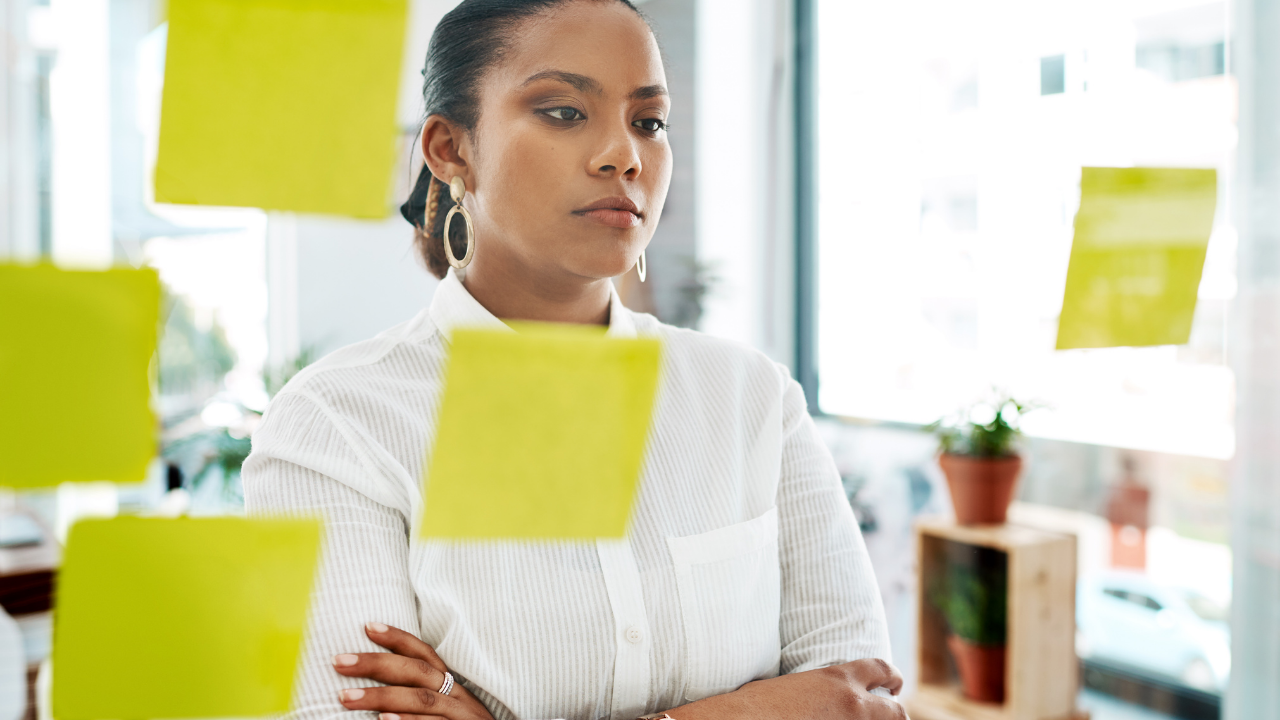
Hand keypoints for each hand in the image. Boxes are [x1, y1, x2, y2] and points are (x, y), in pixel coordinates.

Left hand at [333, 622, 495, 719]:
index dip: (398, 638)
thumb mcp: (446, 712)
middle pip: (419, 673)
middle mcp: (459, 698)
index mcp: (453, 687)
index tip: (367, 626)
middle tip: (339, 662)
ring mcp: (462, 719)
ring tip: (346, 697)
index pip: (425, 655)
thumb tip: (377, 693)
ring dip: (382, 697)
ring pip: (423, 701)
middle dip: (377, 664)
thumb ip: (419, 698)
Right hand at [673, 658, 906, 719]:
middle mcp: (852, 705)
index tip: (892, 684)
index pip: (881, 669)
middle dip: (893, 711)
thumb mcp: (793, 683)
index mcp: (838, 678)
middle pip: (895, 710)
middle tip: (887, 712)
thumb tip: (825, 696)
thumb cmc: (755, 704)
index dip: (890, 677)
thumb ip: (820, 687)